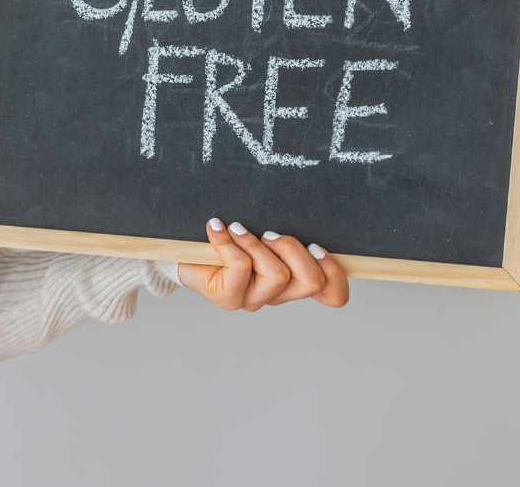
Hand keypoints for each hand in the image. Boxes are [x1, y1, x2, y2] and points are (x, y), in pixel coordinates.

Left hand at [174, 217, 349, 310]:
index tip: (317, 246)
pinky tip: (217, 228)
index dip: (334, 272)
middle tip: (269, 233)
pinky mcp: (228, 298)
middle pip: (310, 281)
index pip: (333, 295)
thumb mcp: (262, 232)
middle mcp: (276, 295)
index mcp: (292, 281)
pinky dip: (228, 241)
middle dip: (293, 248)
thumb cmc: (230, 239)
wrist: (185, 252)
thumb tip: (305, 218)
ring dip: (257, 244)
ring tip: (238, 229)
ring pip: (278, 274)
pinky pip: (241, 267)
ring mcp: (253, 300)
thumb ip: (283, 233)